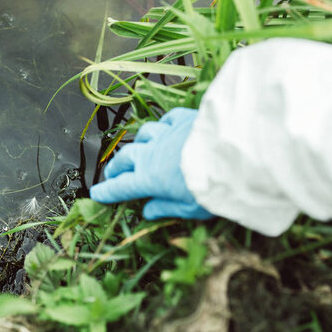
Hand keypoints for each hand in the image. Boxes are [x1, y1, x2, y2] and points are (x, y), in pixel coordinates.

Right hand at [90, 108, 212, 219]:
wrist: (234, 157)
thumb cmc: (211, 189)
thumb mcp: (188, 209)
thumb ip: (165, 208)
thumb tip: (147, 212)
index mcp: (149, 180)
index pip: (120, 187)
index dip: (107, 192)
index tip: (97, 194)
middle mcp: (151, 155)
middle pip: (125, 158)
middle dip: (116, 167)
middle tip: (112, 174)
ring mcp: (166, 135)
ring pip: (143, 134)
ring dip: (138, 144)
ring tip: (139, 150)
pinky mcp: (183, 120)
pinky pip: (167, 120)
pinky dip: (163, 126)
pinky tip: (166, 129)